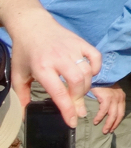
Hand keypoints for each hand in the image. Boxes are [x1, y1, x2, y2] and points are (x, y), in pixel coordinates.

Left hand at [4, 0, 100, 127]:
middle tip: (75, 105)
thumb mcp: (18, 75)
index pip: (58, 92)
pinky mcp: (81, 42)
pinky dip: (96, 69)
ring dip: (85, 86)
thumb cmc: (25, 52)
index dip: (67, 109)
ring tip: (78, 91)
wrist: (32, 26)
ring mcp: (72, 49)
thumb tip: (27, 114)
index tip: (73, 122)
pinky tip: (89, 74)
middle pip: (77, 82)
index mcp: (41, 68)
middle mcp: (58, 58)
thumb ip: (22, 95)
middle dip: (79, 98)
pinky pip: (95, 57)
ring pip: (87, 72)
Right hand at [90, 84, 124, 134]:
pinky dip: (100, 117)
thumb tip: (105, 113)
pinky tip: (96, 122)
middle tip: (107, 132)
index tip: (112, 128)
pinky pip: (104, 111)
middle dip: (113, 125)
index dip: (117, 121)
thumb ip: (108, 101)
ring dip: (108, 124)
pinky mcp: (107, 97)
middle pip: (119, 115)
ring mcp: (114, 97)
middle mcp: (120, 97)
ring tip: (103, 130)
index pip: (121, 112)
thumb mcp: (107, 92)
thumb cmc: (100, 83)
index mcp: (121, 97)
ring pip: (112, 115)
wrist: (96, 74)